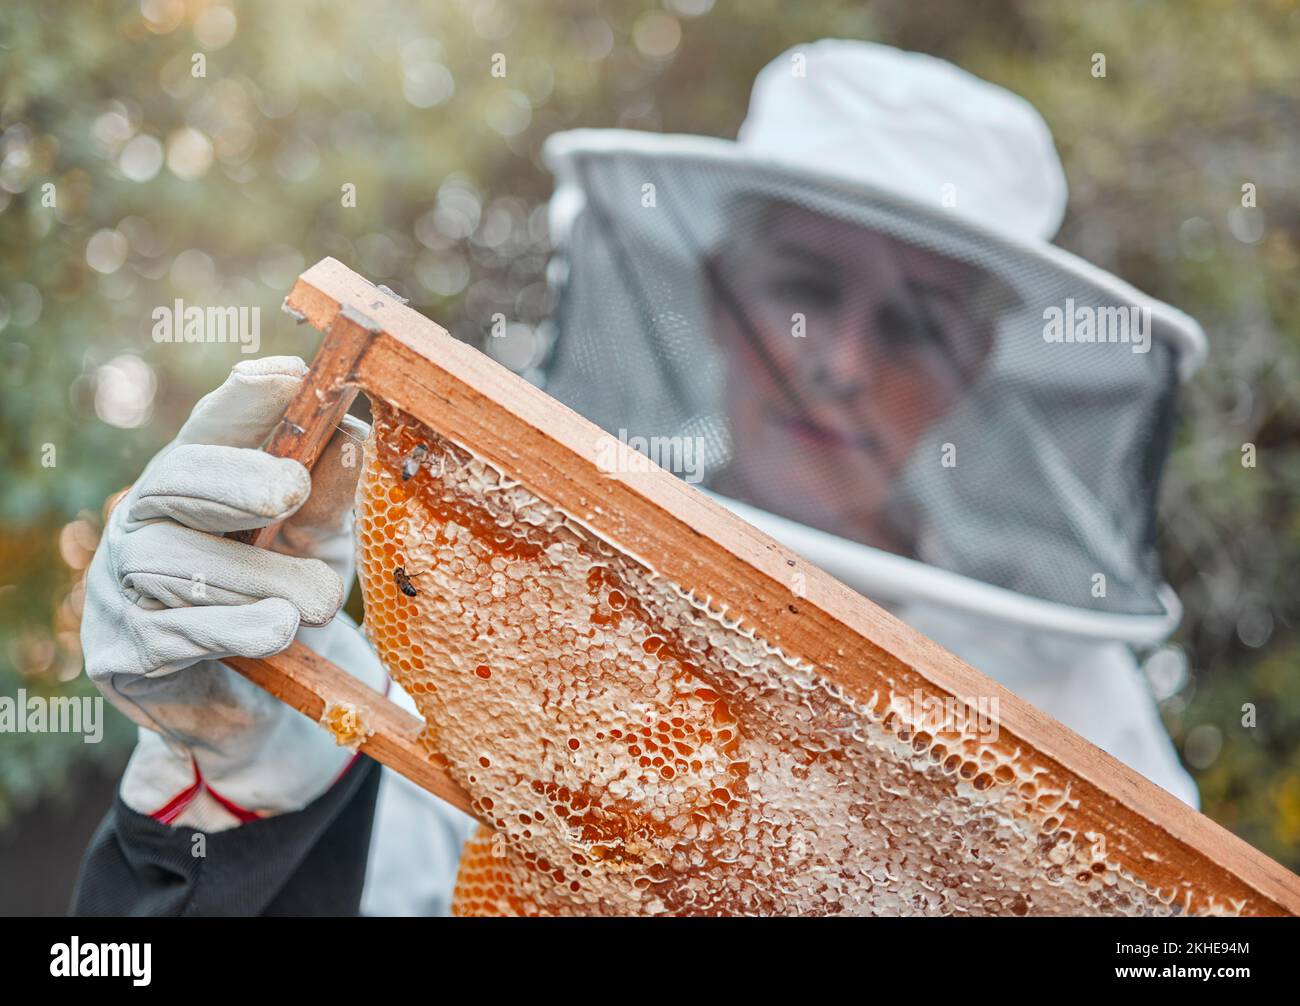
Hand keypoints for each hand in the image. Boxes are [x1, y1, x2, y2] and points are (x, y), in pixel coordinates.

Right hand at [81, 356, 386, 829]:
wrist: (262, 704)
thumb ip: (328, 500)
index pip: (212, 426)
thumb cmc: (287, 597)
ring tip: (320, 603)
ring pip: (177, 562)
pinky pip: (172, 633)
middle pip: (175, 480)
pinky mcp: (121, 650)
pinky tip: (274, 631)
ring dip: (257, 579)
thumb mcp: (321, 545)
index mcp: (195, 478)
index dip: (244, 400)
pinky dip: (231, 631)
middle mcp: (146, 519)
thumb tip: (348, 435)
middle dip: (235, 480)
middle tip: (289, 490)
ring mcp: (121, 583)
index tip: (289, 377)